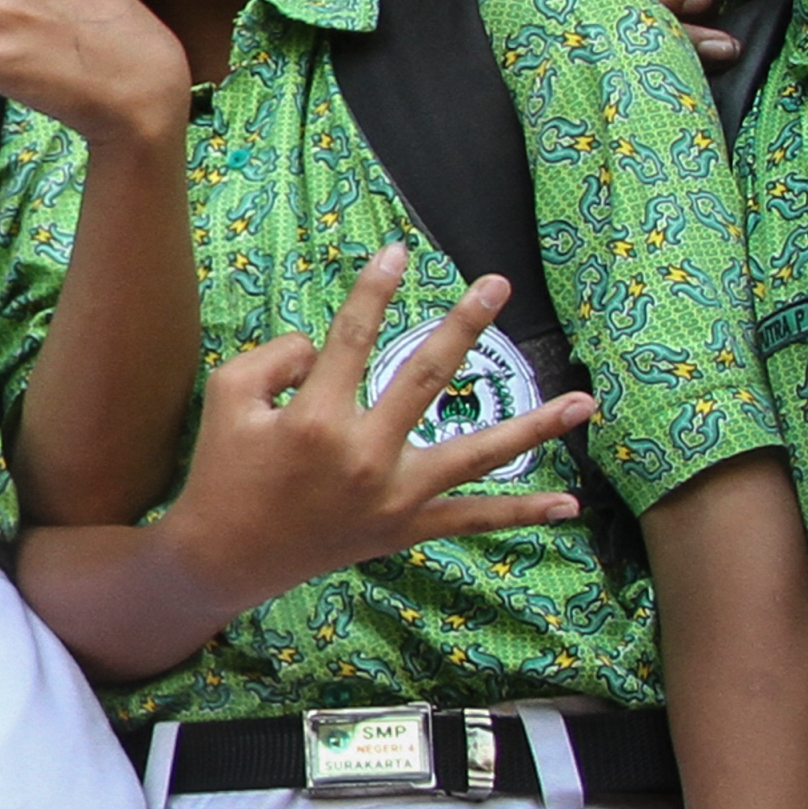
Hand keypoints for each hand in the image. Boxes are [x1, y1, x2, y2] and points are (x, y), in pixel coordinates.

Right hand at [157, 250, 589, 616]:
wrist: (224, 556)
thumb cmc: (222, 469)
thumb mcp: (225, 396)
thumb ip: (273, 358)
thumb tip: (324, 348)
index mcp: (316, 417)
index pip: (352, 337)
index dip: (375, 290)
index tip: (400, 252)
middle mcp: (365, 454)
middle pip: (426, 378)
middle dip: (464, 327)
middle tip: (497, 286)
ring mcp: (393, 496)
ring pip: (476, 454)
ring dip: (534, 426)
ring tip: (584, 402)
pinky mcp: (405, 528)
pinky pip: (472, 520)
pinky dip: (520, 513)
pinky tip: (568, 504)